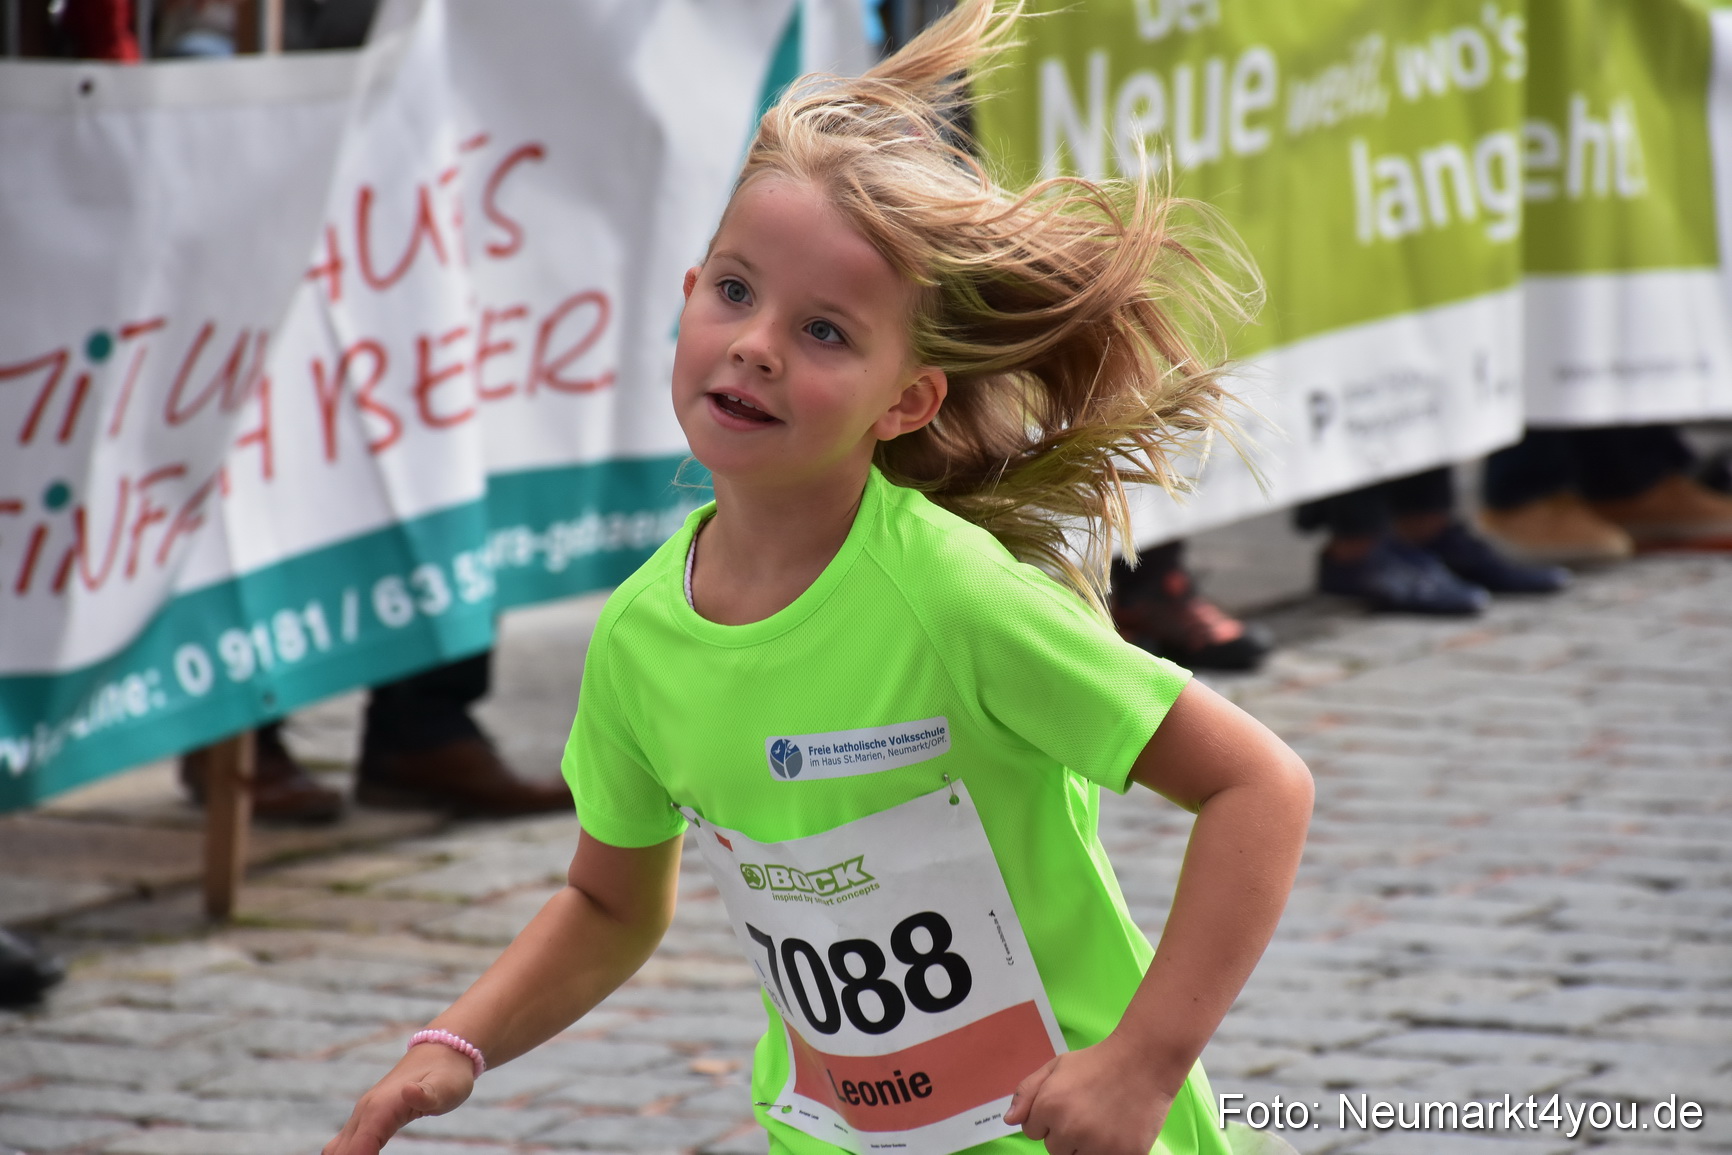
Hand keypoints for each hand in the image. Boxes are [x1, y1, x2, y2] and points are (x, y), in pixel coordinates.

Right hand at [323, 1044, 475, 1154]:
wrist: (442, 1053)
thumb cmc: (447, 1074)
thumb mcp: (445, 1086)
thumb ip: (427, 1095)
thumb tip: (408, 1091)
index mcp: (380, 1107)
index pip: (358, 1148)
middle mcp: (365, 1110)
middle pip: (342, 1152)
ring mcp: (363, 1114)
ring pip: (337, 1149)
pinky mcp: (366, 1119)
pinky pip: (345, 1144)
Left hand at [1003, 1036, 1175, 1154]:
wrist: (1144, 1061)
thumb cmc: (1098, 1062)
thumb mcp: (1056, 1066)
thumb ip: (1027, 1092)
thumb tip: (1009, 1120)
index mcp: (1049, 1106)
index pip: (1031, 1131)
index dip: (1048, 1117)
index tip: (1067, 1103)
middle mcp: (1069, 1129)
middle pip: (1053, 1148)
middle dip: (1065, 1133)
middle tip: (1087, 1111)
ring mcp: (1097, 1146)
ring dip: (1084, 1146)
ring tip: (1101, 1122)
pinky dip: (1107, 1151)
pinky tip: (1115, 1131)